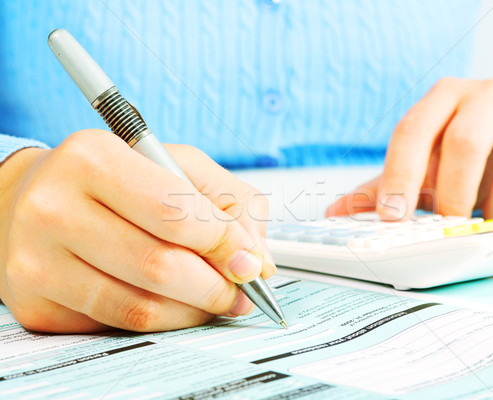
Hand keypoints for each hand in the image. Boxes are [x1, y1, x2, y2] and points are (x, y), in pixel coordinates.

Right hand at [0, 130, 274, 332]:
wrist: (33, 200)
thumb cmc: (114, 181)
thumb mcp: (178, 166)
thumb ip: (231, 203)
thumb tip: (256, 260)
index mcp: (94, 159)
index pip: (175, 212)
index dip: (225, 244)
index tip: (250, 261)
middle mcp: (55, 207)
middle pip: (160, 266)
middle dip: (217, 286)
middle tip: (240, 289)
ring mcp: (38, 260)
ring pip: (142, 306)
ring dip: (195, 310)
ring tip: (214, 298)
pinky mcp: (37, 303)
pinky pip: (119, 325)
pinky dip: (163, 321)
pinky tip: (176, 305)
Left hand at [327, 78, 492, 224]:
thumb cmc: (467, 153)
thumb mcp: (423, 165)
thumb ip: (381, 189)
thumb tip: (334, 215)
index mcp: (444, 96)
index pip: (412, 132)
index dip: (399, 177)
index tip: (392, 218)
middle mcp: (489, 93)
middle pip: (465, 146)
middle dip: (453, 200)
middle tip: (451, 225)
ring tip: (491, 218)